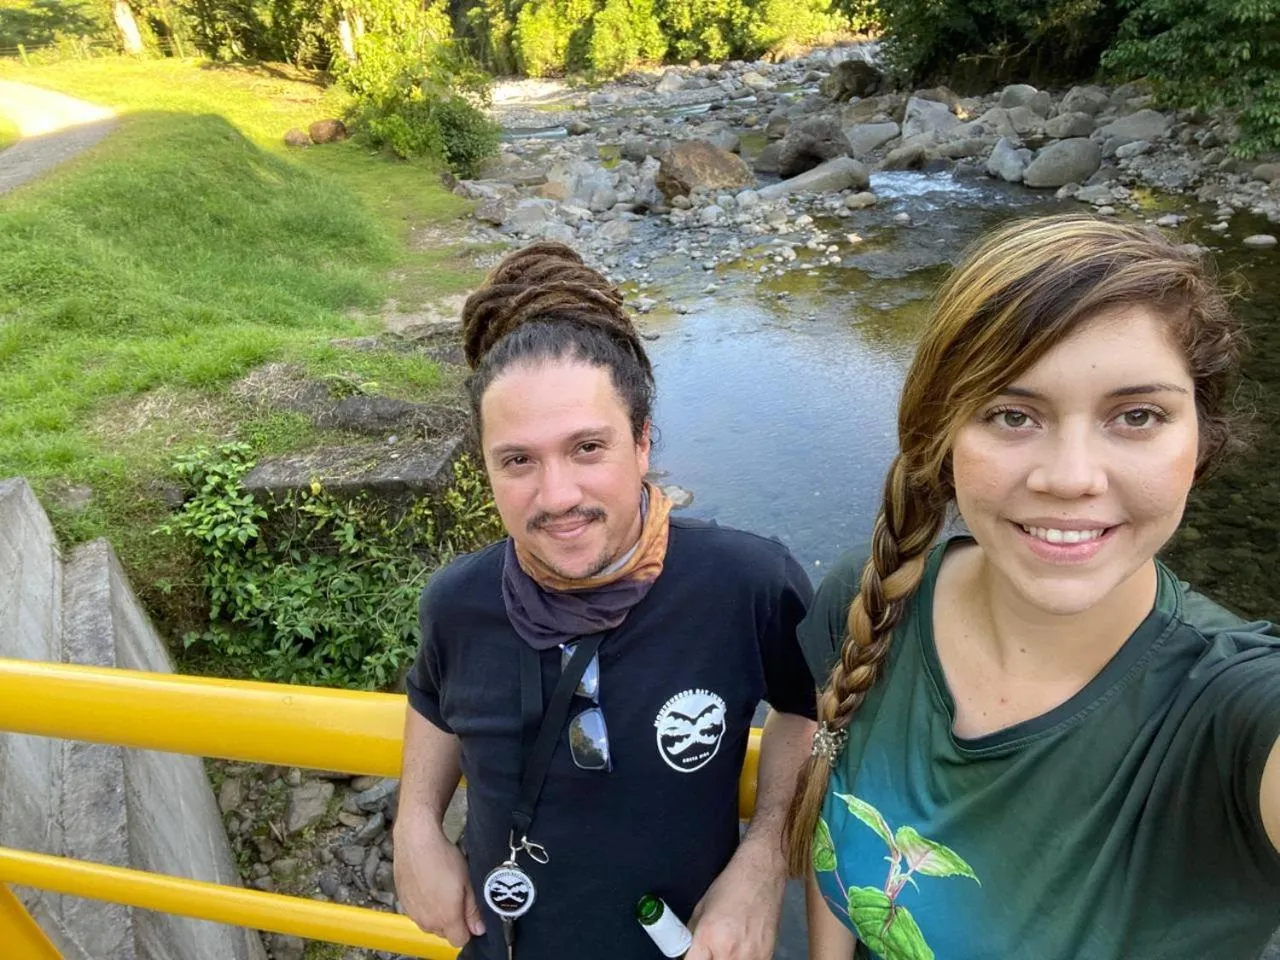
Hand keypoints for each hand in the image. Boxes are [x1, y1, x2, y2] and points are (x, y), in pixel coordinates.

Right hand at [393, 819, 484, 947]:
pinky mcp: (403, 903)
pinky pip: (418, 913)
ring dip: (438, 914)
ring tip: (443, 889)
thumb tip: (479, 929)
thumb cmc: (442, 858)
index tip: (471, 916)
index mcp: (446, 918)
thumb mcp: (467, 882)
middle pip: (444, 934)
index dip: (469, 929)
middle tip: (458, 897)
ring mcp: (413, 913)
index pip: (460, 940)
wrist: (416, 842)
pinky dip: (425, 905)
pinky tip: (430, 886)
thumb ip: (473, 910)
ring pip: (431, 924)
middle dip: (453, 921)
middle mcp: (427, 921)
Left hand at [685, 840, 786, 959]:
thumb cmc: (731, 887)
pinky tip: (742, 947)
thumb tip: (686, 953)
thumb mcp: (700, 910)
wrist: (760, 876)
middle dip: (708, 959)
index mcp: (708, 937)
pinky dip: (742, 958)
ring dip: (725, 959)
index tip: (692, 956)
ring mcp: (750, 957)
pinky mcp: (766, 957)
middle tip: (709, 950)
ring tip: (727, 946)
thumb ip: (692, 936)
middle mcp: (729, 951)